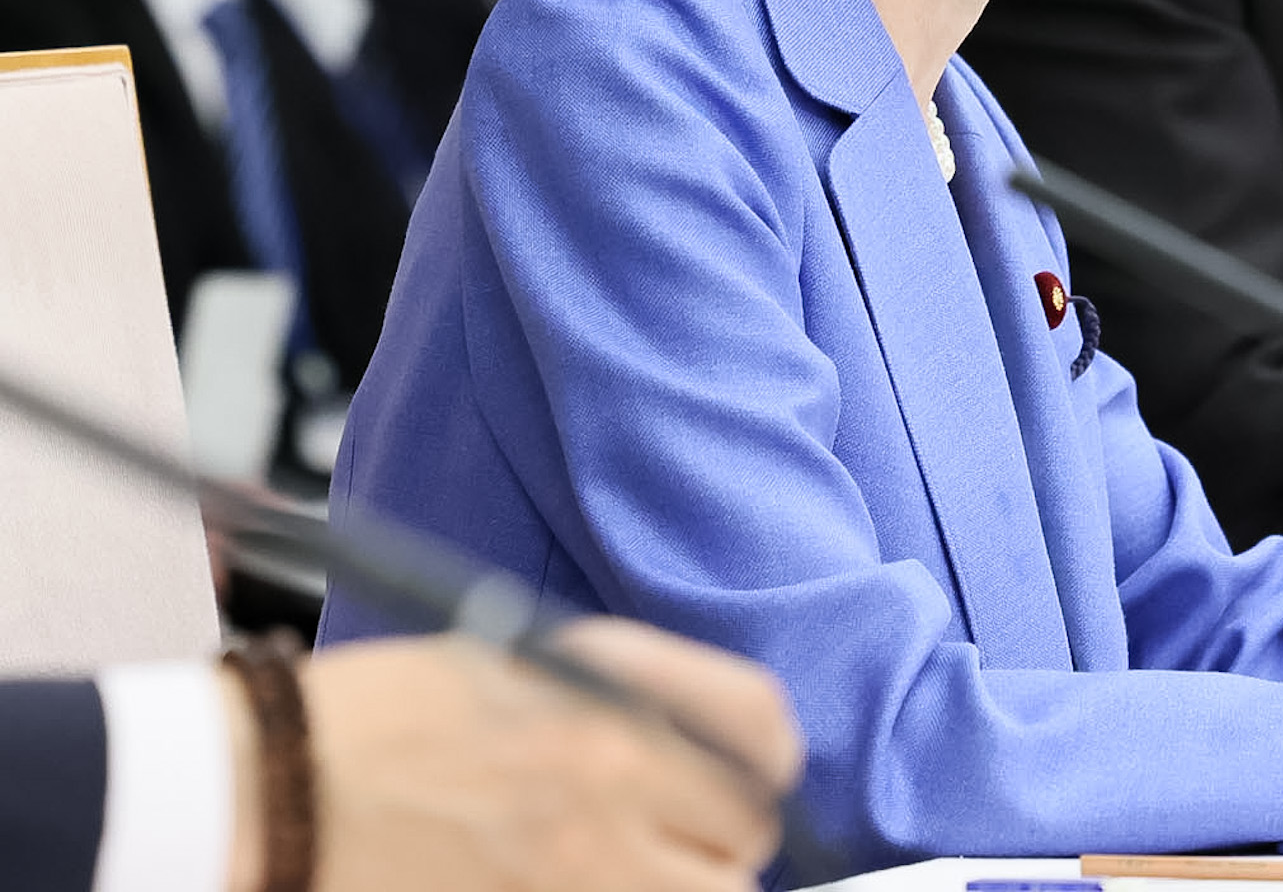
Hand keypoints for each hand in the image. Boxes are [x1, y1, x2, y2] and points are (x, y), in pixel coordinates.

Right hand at [233, 620, 802, 891]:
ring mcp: (573, 875)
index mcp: (609, 702)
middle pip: (744, 835)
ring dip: (680, 886)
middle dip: (721, 839)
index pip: (761, 730)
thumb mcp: (522, 661)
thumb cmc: (381, 718)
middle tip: (676, 837)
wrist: (270, 790)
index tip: (745, 776)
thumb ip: (629, 695)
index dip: (763, 758)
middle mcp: (607, 786)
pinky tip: (580, 887)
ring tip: (627, 871)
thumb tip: (716, 741)